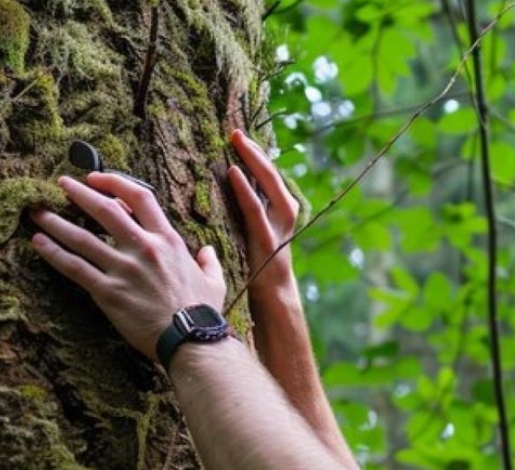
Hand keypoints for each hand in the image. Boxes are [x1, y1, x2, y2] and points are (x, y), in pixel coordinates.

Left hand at [30, 173, 226, 360]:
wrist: (190, 339)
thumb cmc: (203, 312)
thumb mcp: (214, 280)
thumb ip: (208, 261)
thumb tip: (207, 251)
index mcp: (168, 240)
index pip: (139, 197)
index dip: (115, 182)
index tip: (97, 178)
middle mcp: (143, 248)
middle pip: (104, 209)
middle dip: (78, 193)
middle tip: (61, 184)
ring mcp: (123, 269)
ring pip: (81, 237)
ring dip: (56, 222)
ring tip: (37, 212)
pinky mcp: (108, 292)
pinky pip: (74, 267)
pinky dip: (53, 253)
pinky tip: (38, 243)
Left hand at [227, 129, 300, 295]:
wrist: (273, 292)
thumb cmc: (258, 259)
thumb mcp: (256, 227)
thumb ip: (250, 206)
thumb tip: (229, 182)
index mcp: (282, 207)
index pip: (269, 172)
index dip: (256, 152)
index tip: (239, 134)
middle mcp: (285, 211)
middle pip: (271, 173)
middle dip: (254, 151)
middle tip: (235, 132)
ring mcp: (279, 224)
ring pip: (268, 184)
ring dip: (253, 161)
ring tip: (238, 143)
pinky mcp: (266, 239)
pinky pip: (254, 209)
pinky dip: (244, 189)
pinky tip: (233, 173)